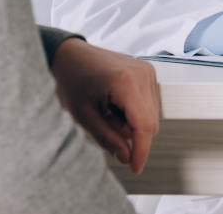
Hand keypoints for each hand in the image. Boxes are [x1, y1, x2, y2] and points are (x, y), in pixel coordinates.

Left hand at [50, 38, 160, 172]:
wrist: (71, 55)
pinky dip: (134, 112)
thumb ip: (107, 138)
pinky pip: (150, 103)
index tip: (135, 168)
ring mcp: (147, 70)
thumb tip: (126, 156)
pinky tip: (116, 104)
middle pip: (150, 122)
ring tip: (109, 111)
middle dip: (132, 135)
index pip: (144, 126)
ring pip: (152, 115)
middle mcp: (142, 73)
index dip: (141, 151)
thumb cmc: (73, 79)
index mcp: (126, 82)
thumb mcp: (83, 115)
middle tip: (106, 127)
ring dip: (133, 123)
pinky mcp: (147, 71)